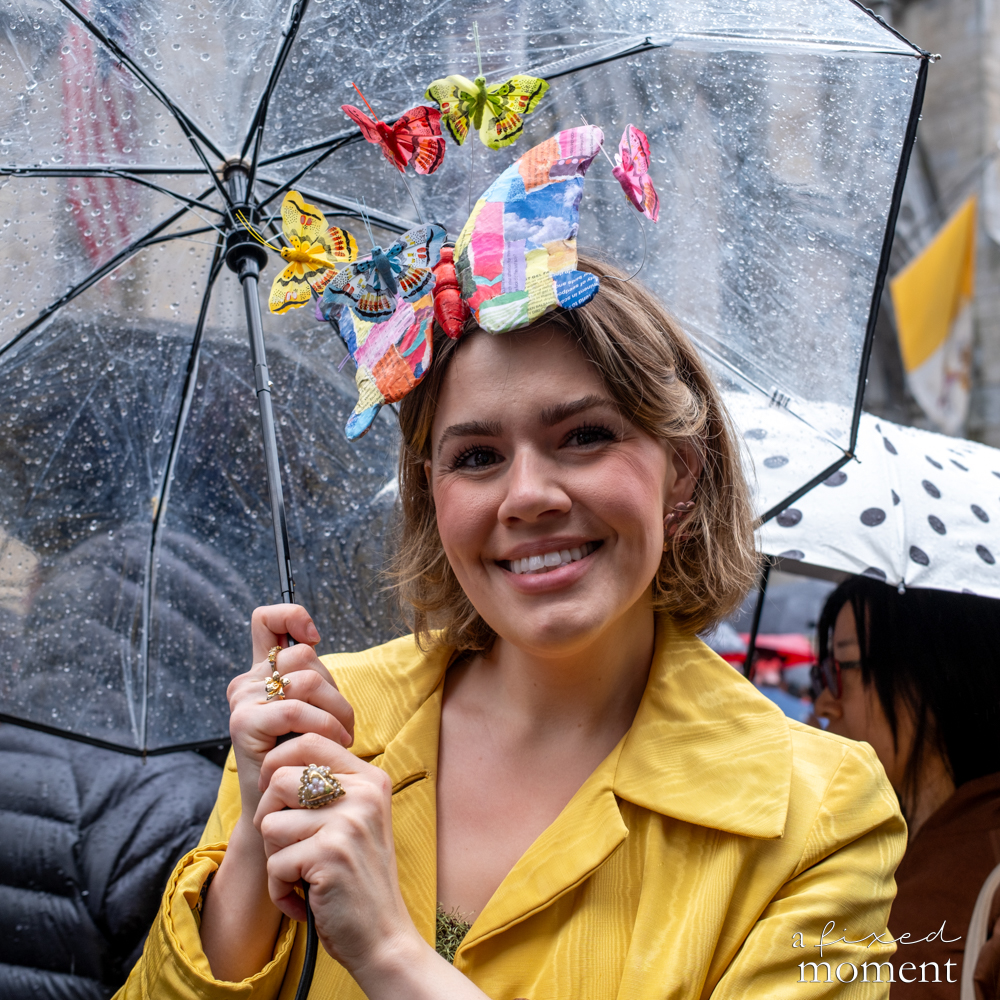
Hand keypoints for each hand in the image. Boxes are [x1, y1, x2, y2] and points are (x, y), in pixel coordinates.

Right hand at [228, 605, 354, 827]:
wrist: (285, 808)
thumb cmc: (305, 758)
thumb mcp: (313, 710)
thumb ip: (310, 678)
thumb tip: (311, 639)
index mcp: (261, 672)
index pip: (267, 619)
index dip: (293, 617)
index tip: (314, 639)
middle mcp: (247, 682)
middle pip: (302, 655)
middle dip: (334, 688)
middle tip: (345, 724)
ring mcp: (242, 701)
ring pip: (304, 680)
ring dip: (336, 710)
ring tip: (344, 737)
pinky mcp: (243, 723)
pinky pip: (295, 710)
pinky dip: (324, 726)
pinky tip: (335, 744)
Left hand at [255, 733, 417, 976]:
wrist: (383, 936)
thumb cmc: (358, 877)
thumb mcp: (355, 820)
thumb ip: (328, 788)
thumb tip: (273, 763)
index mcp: (370, 779)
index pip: (310, 740)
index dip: (278, 763)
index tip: (278, 796)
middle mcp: (363, 793)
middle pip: (280, 779)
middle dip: (269, 817)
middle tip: (288, 846)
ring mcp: (348, 822)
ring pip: (270, 822)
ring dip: (273, 856)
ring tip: (299, 872)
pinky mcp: (330, 855)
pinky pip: (274, 862)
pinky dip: (279, 888)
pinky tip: (303, 899)